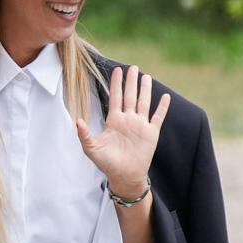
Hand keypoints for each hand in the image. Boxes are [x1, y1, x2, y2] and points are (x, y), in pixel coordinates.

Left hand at [76, 65, 169, 198]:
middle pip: (130, 96)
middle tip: (133, 67)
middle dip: (131, 82)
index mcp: (114, 121)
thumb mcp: (92, 149)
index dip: (116, 84)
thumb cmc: (107, 163)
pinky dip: (162, 107)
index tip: (117, 70)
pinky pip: (158, 117)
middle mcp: (128, 120)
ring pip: (143, 102)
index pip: (115, 97)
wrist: (124, 176)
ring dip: (145, 90)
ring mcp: (140, 125)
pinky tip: (165, 96)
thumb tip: (77, 121)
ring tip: (146, 76)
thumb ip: (84, 134)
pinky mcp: (151, 133)